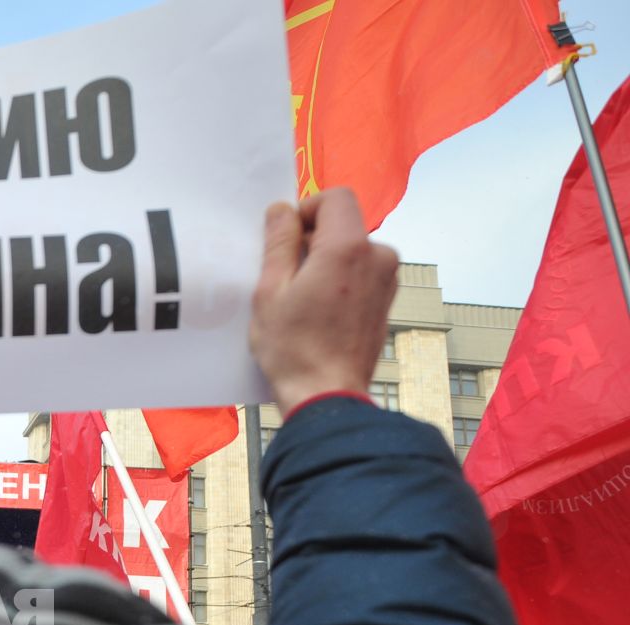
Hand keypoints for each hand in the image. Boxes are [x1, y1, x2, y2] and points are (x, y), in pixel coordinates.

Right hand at [249, 189, 400, 419]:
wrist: (327, 394)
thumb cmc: (294, 348)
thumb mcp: (270, 291)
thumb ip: (278, 243)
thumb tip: (281, 211)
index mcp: (347, 247)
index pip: (335, 197)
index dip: (306, 209)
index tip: (286, 237)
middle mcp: (377, 256)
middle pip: (344, 224)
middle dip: (313, 239)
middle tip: (285, 274)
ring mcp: (388, 279)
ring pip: (352, 249)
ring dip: (326, 261)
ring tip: (301, 297)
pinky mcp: (387, 299)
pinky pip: (362, 272)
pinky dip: (340, 279)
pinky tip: (319, 310)